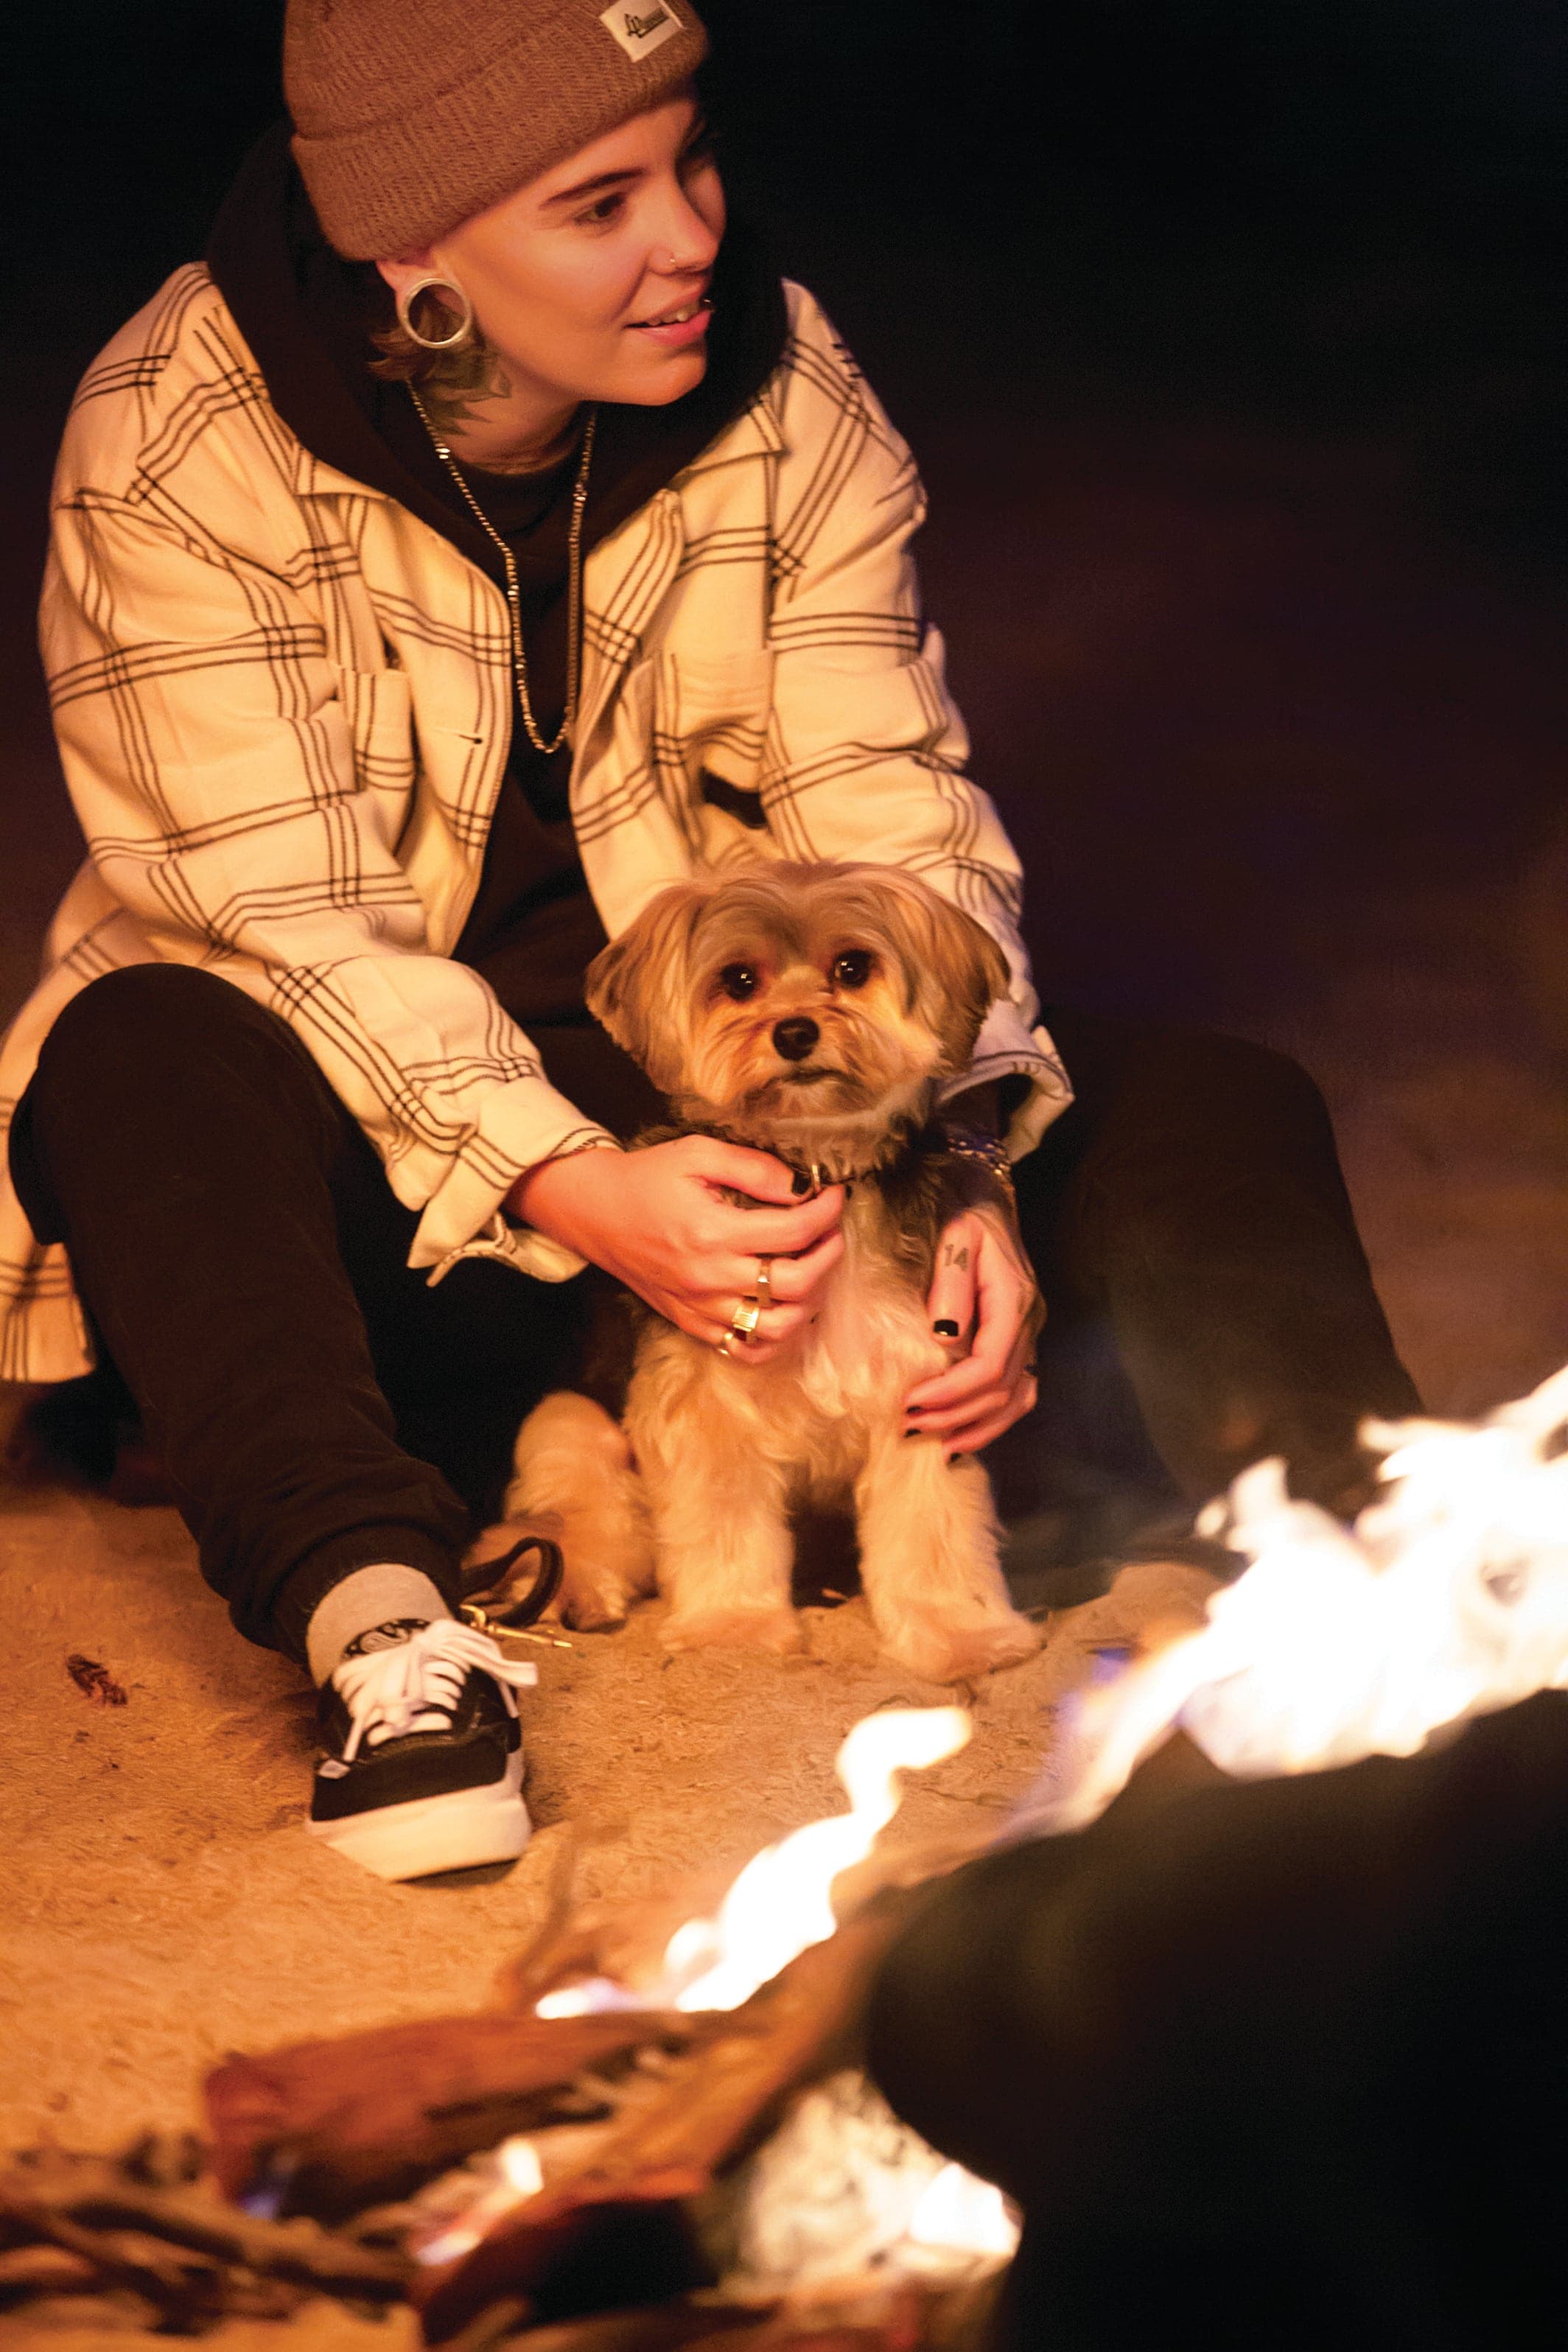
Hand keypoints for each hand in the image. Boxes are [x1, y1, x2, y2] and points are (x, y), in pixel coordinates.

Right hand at [511, 1138, 844, 1361]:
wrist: (595, 1213)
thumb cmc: (648, 1179)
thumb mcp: (697, 1153)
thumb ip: (754, 1168)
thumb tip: (801, 1185)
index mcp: (712, 1232)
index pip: (794, 1230)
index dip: (826, 1211)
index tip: (834, 1194)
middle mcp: (709, 1277)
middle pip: (796, 1283)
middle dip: (828, 1254)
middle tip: (831, 1231)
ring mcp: (701, 1308)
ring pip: (778, 1326)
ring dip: (810, 1299)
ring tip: (811, 1268)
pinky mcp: (693, 1324)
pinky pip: (746, 1348)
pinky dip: (776, 1336)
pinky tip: (784, 1307)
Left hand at [905, 1204, 1041, 1456]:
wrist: (984, 1194)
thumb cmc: (963, 1210)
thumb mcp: (955, 1235)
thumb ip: (951, 1283)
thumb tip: (944, 1336)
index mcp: (1014, 1299)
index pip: (991, 1363)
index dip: (953, 1392)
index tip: (912, 1403)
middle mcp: (1028, 1322)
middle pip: (1002, 1389)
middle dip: (957, 1414)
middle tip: (910, 1425)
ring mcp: (1027, 1333)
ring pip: (1016, 1398)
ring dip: (977, 1425)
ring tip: (937, 1443)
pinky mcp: (1018, 1340)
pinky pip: (1017, 1391)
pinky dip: (993, 1419)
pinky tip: (963, 1434)